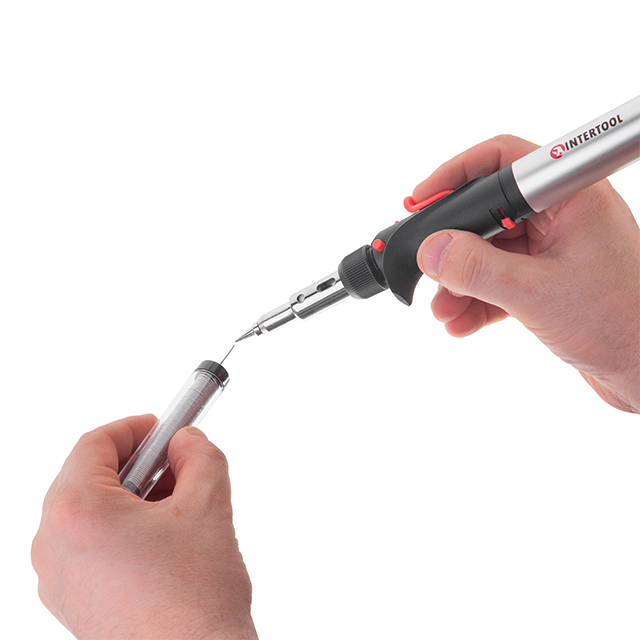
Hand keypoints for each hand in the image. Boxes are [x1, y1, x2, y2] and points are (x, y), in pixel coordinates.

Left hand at [31, 415, 257, 639]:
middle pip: (86, 476)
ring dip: (128, 495)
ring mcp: (58, 578)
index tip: (160, 428)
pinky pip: (87, 544)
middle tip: (172, 461)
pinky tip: (160, 536)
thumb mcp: (208, 503)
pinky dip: (119, 526)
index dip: (133, 428)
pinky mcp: (72, 602)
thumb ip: (199, 455)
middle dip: (134, 462)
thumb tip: (187, 442)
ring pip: (87, 511)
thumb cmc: (194, 599)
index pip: (94, 444)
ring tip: (174, 501)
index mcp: (77, 512)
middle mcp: (54, 544)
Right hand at [414, 135, 639, 412]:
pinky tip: (461, 322)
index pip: (501, 161)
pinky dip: (477, 300)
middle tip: (427, 267)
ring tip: (443, 310)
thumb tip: (430, 250)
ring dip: (460, 281)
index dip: (454, 176)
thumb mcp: (536, 293)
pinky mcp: (548, 282)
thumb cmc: (623, 324)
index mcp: (571, 196)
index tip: (420, 201)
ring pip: (489, 251)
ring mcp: (555, 249)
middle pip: (488, 212)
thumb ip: (477, 269)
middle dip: (453, 246)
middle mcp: (562, 216)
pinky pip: (500, 280)